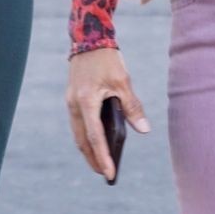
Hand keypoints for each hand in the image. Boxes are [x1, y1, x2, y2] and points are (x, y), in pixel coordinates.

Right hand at [66, 47, 149, 181]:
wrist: (89, 39)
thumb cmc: (108, 60)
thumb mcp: (124, 82)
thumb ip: (132, 106)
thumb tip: (144, 129)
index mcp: (86, 101)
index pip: (95, 137)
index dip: (103, 156)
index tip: (110, 173)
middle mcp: (74, 104)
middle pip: (82, 140)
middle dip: (93, 159)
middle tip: (106, 174)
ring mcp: (71, 102)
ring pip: (78, 134)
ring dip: (88, 150)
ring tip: (101, 163)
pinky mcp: (72, 99)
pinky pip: (78, 124)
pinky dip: (86, 137)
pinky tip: (97, 143)